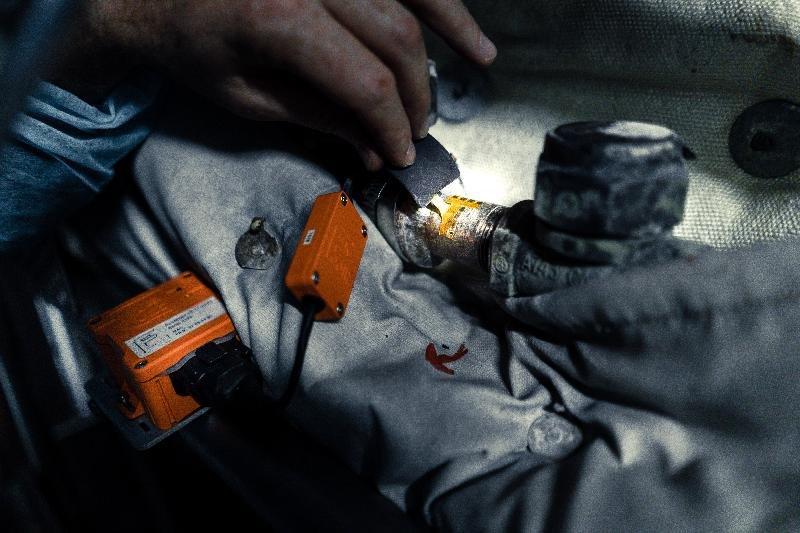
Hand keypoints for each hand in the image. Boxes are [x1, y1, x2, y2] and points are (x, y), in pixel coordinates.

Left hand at [63, 0, 496, 169]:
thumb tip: (373, 146)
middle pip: (396, 37)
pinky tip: (454, 13)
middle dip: (415, 92)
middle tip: (415, 129)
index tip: (398, 154)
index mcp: (279, 19)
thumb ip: (318, 116)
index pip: (366, 82)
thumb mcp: (246, 96)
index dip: (391, 124)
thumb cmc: (188, 44)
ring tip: (480, 57)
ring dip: (448, 27)